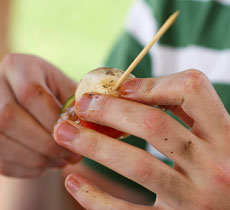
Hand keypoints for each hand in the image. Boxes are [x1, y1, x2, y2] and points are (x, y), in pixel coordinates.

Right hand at [0, 53, 79, 177]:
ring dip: (36, 159)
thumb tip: (88, 132)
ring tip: (60, 160)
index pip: (31, 94)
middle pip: (9, 119)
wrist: (27, 93)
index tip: (76, 136)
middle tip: (70, 155)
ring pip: (1, 142)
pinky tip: (45, 164)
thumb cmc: (52, 89)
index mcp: (18, 67)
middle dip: (45, 144)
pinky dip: (26, 167)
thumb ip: (75, 104)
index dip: (53, 120)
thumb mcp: (65, 87)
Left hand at [55, 69, 229, 209]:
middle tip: (82, 105)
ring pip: (137, 165)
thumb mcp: (215, 137)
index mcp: (226, 136)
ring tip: (64, 133)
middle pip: (154, 124)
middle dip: (111, 110)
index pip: (192, 90)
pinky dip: (96, 198)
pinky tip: (73, 182)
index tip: (124, 88)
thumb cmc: (222, 168)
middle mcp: (215, 166)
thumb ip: (184, 113)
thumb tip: (135, 90)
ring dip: (94, 145)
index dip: (153, 84)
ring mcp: (194, 200)